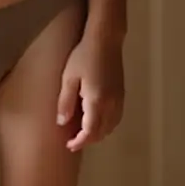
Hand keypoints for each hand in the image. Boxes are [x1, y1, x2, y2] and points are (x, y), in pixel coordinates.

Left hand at [56, 35, 123, 151]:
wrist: (105, 39)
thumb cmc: (83, 56)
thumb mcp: (68, 78)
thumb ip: (65, 102)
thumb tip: (62, 123)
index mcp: (97, 101)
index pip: (90, 131)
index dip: (80, 142)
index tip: (69, 145)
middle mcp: (111, 104)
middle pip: (102, 132)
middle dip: (88, 140)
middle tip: (73, 140)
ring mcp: (119, 99)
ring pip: (111, 127)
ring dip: (98, 133)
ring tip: (83, 131)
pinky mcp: (122, 94)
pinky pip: (116, 118)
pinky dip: (107, 125)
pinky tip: (97, 120)